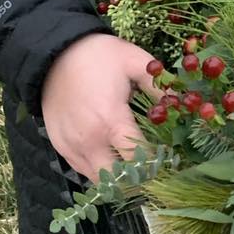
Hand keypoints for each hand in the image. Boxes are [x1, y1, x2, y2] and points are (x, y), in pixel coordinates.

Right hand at [41, 33, 157, 181]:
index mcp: (111, 120)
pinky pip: (81, 170)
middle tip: (151, 168)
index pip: (139, 159)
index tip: (168, 160)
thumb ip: (158, 87)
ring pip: (98, 180)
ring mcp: (72, 145)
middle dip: (138, 178)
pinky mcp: (60, 146)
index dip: (157, 164)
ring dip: (117, 177)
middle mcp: (90, 140)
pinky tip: (109, 157)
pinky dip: (97, 170)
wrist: (54, 53)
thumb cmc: (98, 55)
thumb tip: (179, 104)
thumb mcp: (134, 62)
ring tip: (131, 166)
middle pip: (118, 179)